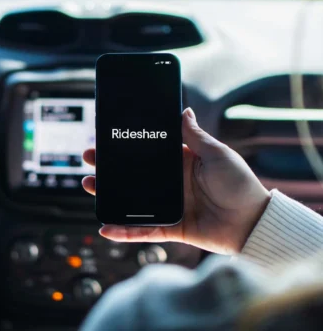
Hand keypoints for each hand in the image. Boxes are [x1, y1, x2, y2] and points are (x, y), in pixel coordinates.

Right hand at [82, 108, 270, 254]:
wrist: (252, 221)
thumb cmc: (239, 183)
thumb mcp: (217, 153)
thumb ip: (196, 135)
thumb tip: (183, 110)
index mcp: (181, 163)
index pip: (148, 152)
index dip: (128, 146)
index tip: (108, 139)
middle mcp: (172, 183)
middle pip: (135, 175)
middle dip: (110, 168)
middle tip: (90, 160)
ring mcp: (170, 205)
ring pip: (133, 201)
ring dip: (110, 195)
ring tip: (89, 185)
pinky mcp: (172, 226)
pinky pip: (145, 230)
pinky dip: (126, 230)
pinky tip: (106, 227)